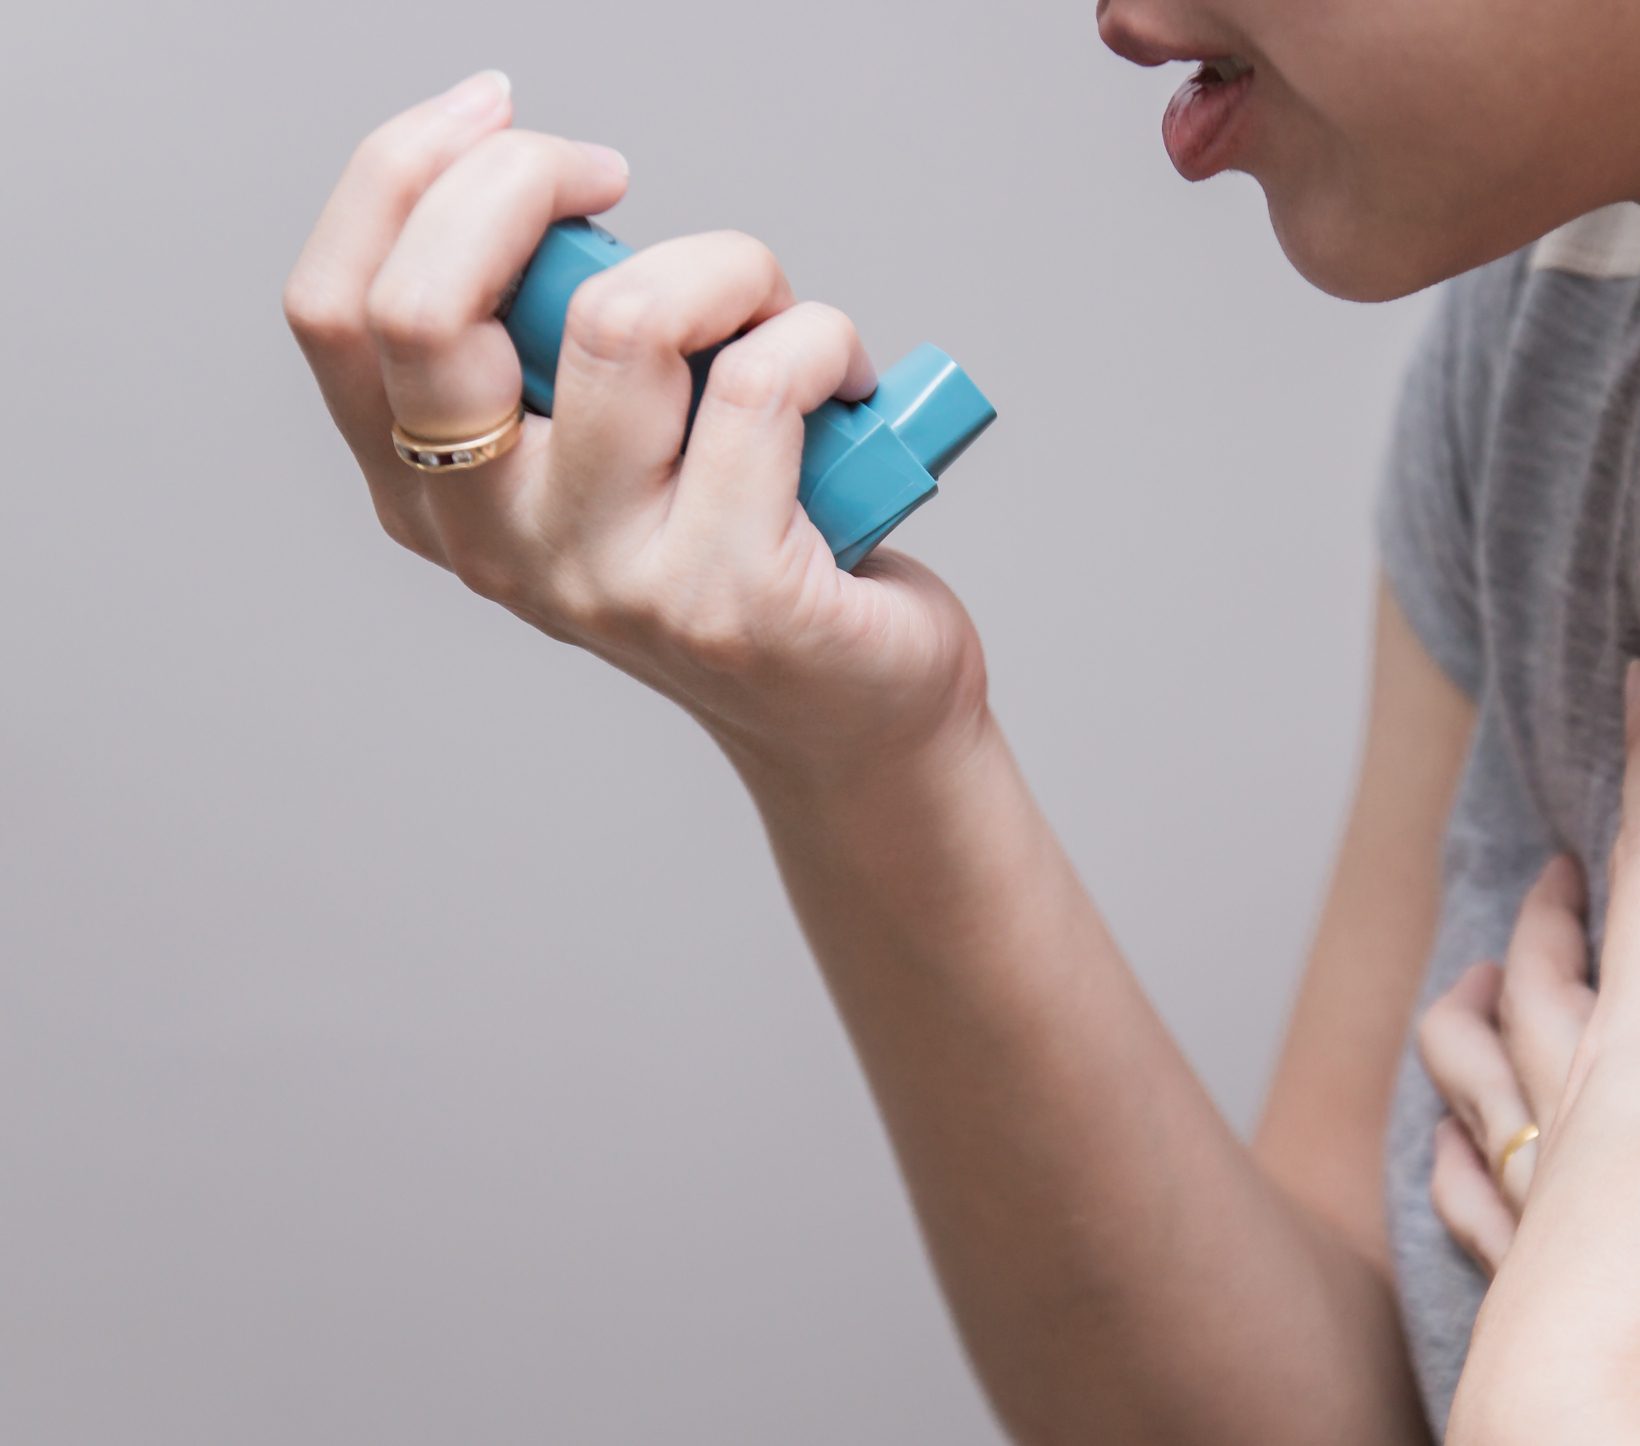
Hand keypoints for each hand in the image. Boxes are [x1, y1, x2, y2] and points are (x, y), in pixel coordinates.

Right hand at [282, 70, 990, 782]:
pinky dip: (821, 337)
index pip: (335, 311)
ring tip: (774, 316)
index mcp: (433, 493)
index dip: (401, 176)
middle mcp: (493, 545)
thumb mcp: (607, 442)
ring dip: (729, 266)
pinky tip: (843, 380)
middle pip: (429, 306)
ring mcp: (606, 579)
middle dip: (526, 178)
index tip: (498, 117)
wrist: (848, 707)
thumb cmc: (743, 545)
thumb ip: (555, 348)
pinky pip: (761, 380)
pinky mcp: (726, 597)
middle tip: (616, 182)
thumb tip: (564, 203)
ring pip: (626, 320)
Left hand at [1428, 660, 1639, 1439]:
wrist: (1599, 1406)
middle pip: (1552, 973)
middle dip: (1562, 909)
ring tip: (1470, 984)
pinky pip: (1470, 1197)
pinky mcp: (1526, 1274)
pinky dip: (1454, 1159)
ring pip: (1481, 1072)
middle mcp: (1575, 1100)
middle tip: (1563, 865)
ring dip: (1477, 1016)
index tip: (1638, 679)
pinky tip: (1442, 1147)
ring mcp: (1540, 1186)